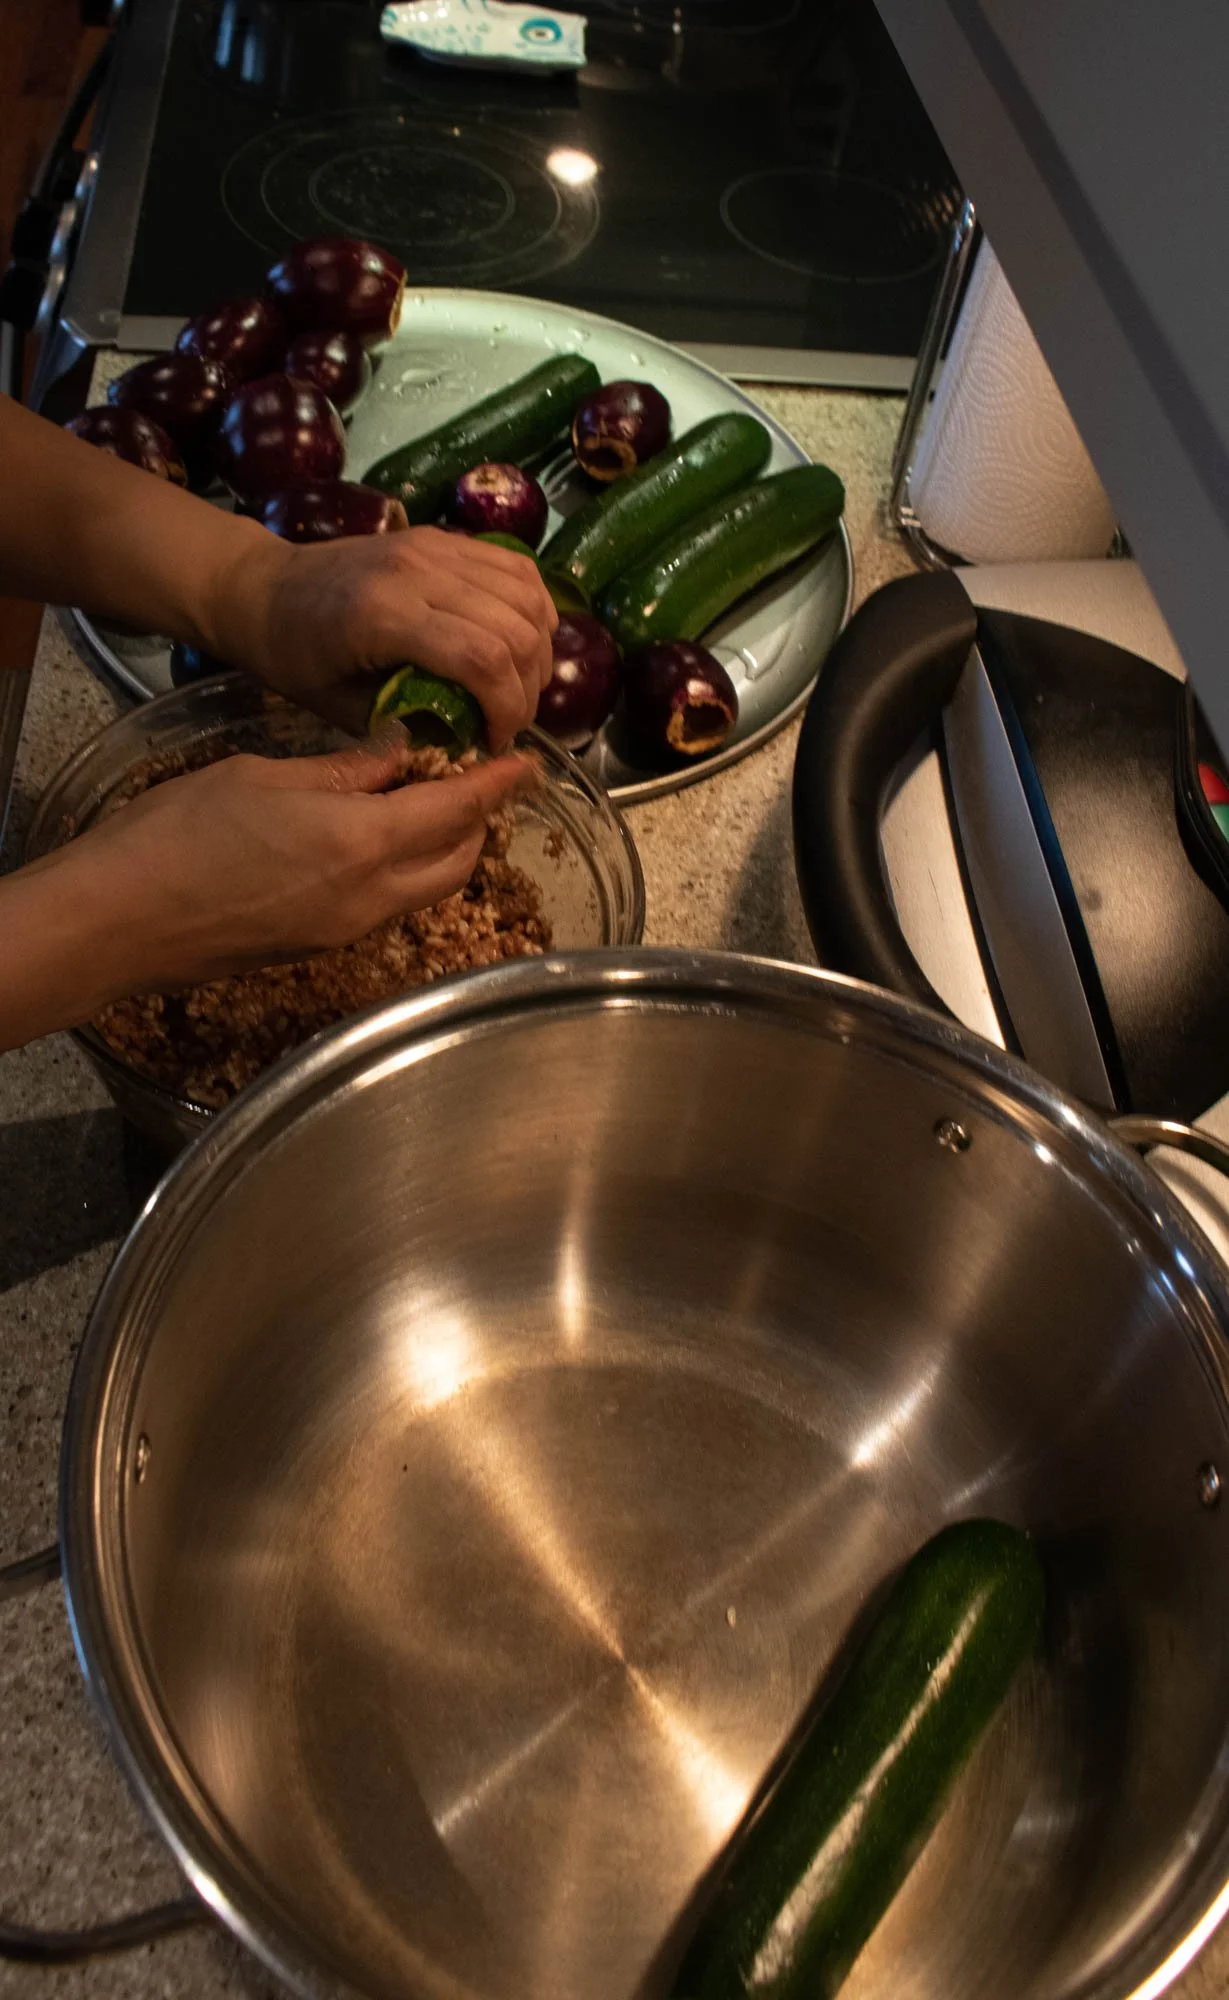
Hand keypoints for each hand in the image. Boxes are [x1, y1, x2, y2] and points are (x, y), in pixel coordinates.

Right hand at [17, 734, 533, 1012]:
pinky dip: (402, 870)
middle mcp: (368, 897)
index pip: (455, 811)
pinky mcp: (319, 946)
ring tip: (426, 803)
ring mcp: (345, 930)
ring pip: (425, 888)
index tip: (524, 763)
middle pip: (456, 861)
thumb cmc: (176, 836)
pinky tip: (374, 838)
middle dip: (476, 821)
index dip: (495, 785)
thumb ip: (343, 772)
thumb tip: (398, 756)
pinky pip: (386, 905)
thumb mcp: (264, 778)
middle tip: (471, 778)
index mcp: (360, 843)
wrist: (118, 921)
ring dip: (442, 849)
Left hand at [212, 525, 558, 747]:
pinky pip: (517, 569)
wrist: (264, 588)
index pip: (484, 660)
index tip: (495, 743)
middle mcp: (417, 571)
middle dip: (527, 690)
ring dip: (537, 650)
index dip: (508, 711)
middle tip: (509, 722)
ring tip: (516, 687)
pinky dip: (534, 611)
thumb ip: (410, 726)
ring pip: (527, 595)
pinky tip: (520, 644)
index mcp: (384, 617)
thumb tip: (472, 746)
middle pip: (516, 629)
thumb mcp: (343, 710)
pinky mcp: (444, 538)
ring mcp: (434, 547)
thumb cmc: (294, 658)